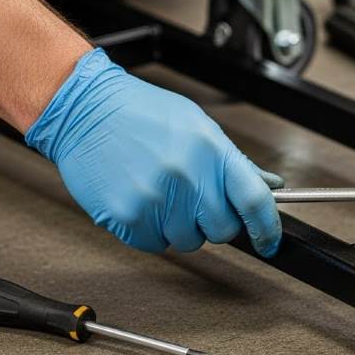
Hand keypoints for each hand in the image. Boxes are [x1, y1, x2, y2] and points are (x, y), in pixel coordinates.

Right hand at [26, 48, 282, 256]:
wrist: (83, 110)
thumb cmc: (141, 114)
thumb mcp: (199, 127)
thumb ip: (235, 163)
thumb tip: (271, 186)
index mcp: (212, 151)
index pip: (255, 201)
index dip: (268, 228)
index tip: (269, 242)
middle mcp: (188, 177)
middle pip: (223, 230)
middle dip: (214, 222)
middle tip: (194, 200)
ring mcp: (157, 200)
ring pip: (188, 241)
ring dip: (180, 226)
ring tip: (161, 193)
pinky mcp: (128, 218)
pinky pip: (155, 244)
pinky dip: (151, 230)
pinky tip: (142, 200)